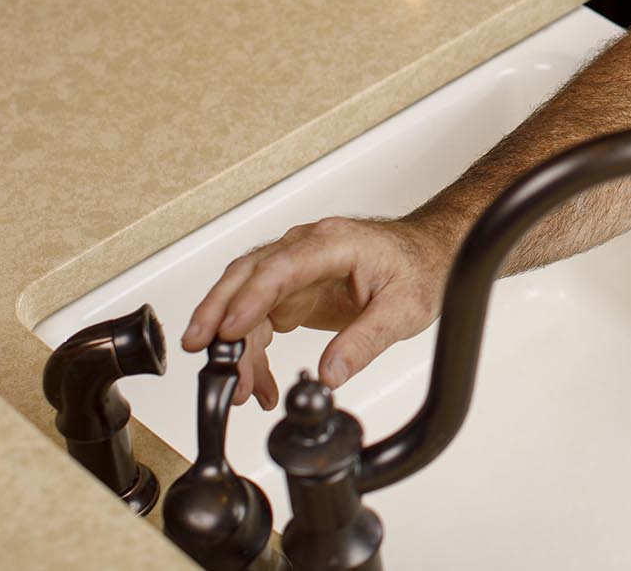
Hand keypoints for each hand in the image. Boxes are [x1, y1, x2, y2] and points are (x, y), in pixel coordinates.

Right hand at [180, 215, 456, 409]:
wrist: (430, 254)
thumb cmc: (420, 269)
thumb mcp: (404, 310)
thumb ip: (365, 341)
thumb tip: (330, 374)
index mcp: (334, 243)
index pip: (282, 266)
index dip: (252, 296)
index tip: (231, 329)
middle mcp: (307, 248)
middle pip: (248, 275)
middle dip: (218, 312)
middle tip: (200, 349)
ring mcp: (296, 267)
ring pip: (246, 300)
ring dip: (234, 344)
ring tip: (239, 388)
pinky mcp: (293, 289)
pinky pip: (260, 319)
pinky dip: (252, 351)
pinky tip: (258, 383)